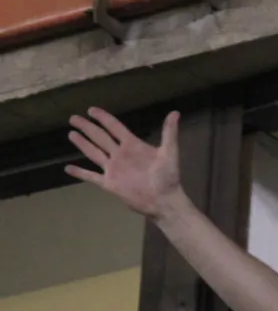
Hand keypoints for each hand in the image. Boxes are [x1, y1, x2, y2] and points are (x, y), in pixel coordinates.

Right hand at [66, 107, 183, 220]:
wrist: (164, 200)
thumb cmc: (168, 177)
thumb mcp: (170, 153)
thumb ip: (169, 133)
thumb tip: (175, 112)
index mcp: (132, 145)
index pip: (114, 127)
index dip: (103, 118)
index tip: (91, 110)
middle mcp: (120, 154)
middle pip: (100, 137)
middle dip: (87, 127)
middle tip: (73, 118)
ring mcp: (113, 169)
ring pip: (93, 153)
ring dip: (82, 144)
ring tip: (71, 134)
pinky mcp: (110, 183)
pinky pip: (91, 176)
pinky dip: (80, 172)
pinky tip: (68, 168)